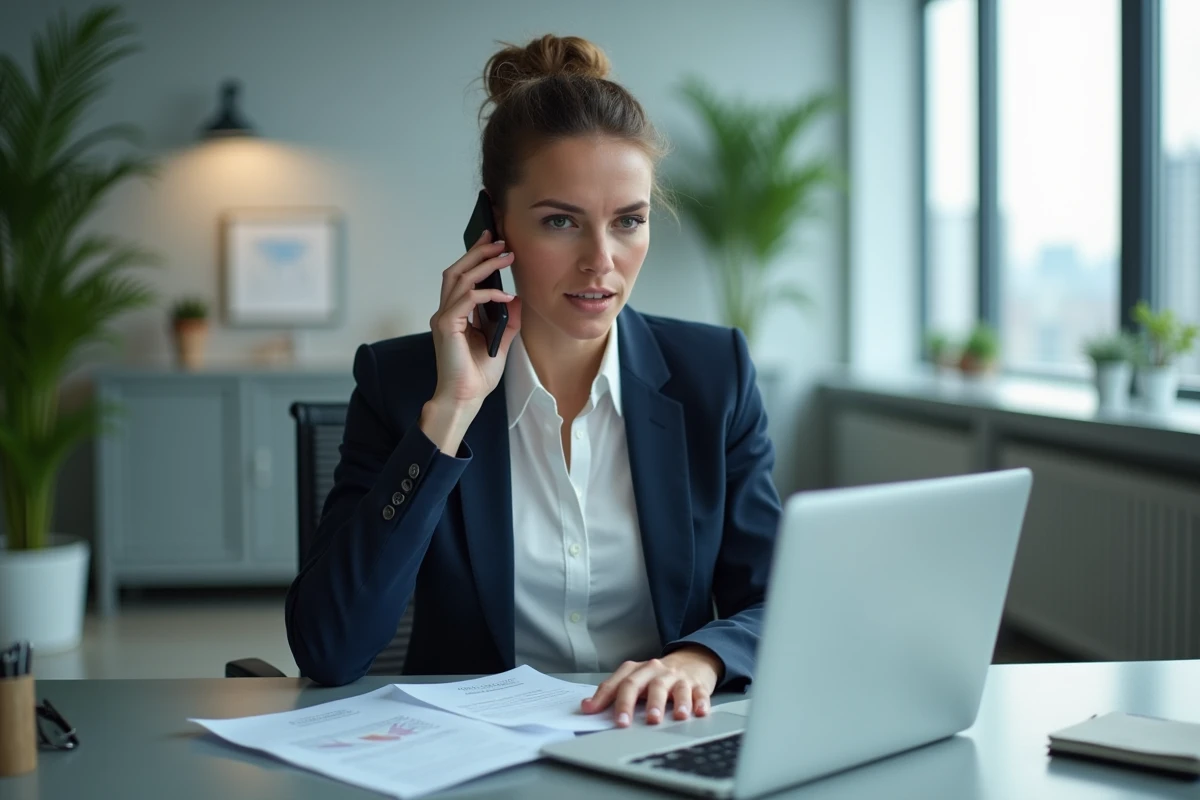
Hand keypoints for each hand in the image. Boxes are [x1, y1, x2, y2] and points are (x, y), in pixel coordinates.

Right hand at [421, 230, 521, 451]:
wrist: (464, 398)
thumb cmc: (476, 376)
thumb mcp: (500, 342)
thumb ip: (508, 320)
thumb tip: (518, 299)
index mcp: (455, 315)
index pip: (462, 278)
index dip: (475, 256)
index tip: (493, 241)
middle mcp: (445, 313)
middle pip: (456, 271)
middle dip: (478, 252)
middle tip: (499, 240)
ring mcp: (443, 318)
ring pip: (459, 278)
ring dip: (483, 264)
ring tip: (504, 256)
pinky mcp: (446, 326)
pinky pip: (467, 299)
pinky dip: (488, 294)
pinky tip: (505, 295)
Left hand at [580, 646, 723, 727]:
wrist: (694, 659)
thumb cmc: (659, 676)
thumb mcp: (636, 680)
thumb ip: (613, 692)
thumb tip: (587, 707)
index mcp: (637, 670)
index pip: (617, 683)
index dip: (603, 698)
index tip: (592, 712)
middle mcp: (655, 671)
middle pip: (641, 684)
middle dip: (631, 703)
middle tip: (626, 723)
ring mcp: (677, 677)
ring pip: (671, 687)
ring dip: (670, 703)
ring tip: (671, 717)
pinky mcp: (697, 684)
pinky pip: (699, 693)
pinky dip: (699, 702)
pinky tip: (699, 712)